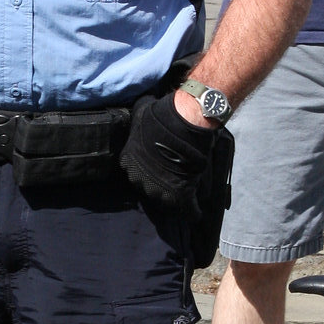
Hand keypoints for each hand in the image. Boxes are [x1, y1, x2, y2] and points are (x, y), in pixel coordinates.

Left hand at [120, 94, 214, 215]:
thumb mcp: (140, 111)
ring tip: (183, 191)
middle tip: (171, 175)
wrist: (184, 120)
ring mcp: (159, 188)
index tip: (155, 166)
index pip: (134, 172)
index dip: (146, 169)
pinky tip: (196, 214)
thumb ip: (138, 119)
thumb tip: (140, 110)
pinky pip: (187, 209)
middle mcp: (140, 179)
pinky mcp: (181, 194)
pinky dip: (192, 212)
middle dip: (158, 183)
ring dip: (173, 196)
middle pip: (148, 188)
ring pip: (165, 199)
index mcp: (128, 161)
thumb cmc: (161, 114)